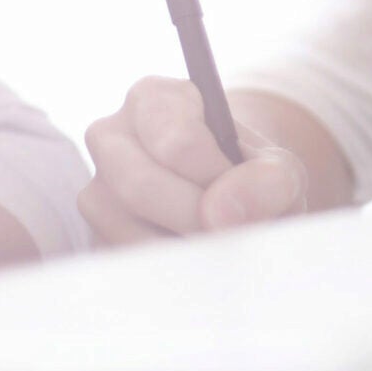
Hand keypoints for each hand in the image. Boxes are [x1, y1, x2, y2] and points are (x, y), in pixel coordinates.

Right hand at [80, 78, 308, 242]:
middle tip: (227, 229)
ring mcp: (94, 189)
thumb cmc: (252, 178)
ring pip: (124, 230)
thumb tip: (221, 212)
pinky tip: (190, 257)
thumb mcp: (278, 170)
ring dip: (180, 248)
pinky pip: (121, 262)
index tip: (238, 191)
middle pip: (140, 186)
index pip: (177, 141)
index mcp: (154, 99)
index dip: (214, 177)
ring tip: (213, 240)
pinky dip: (165, 271)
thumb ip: (269, 179)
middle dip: (194, 217)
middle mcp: (111, 136)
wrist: (234, 209)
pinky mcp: (92, 236)